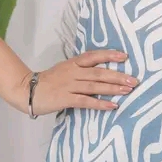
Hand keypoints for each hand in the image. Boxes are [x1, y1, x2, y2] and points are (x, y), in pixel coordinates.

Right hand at [21, 50, 138, 115]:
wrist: (27, 90)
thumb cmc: (49, 81)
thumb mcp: (65, 69)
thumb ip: (80, 69)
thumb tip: (101, 72)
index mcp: (73, 63)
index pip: (93, 56)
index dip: (109, 55)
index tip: (125, 56)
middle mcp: (73, 72)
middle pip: (99, 72)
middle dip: (118, 76)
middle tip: (134, 80)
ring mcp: (69, 85)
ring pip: (95, 86)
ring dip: (113, 88)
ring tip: (128, 91)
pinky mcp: (65, 99)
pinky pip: (86, 101)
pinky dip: (100, 104)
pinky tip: (112, 106)